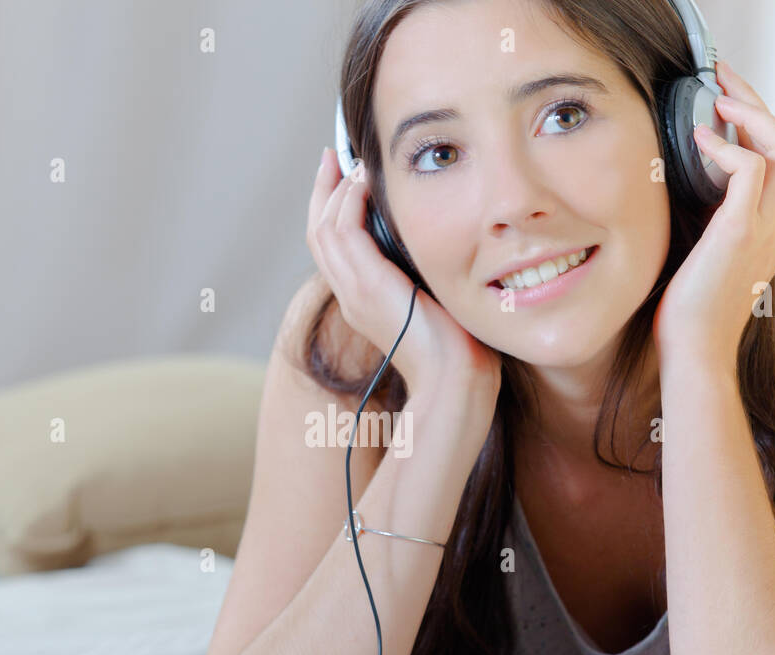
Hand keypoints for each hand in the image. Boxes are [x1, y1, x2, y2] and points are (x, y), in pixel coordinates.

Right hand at [307, 148, 501, 400]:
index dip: (331, 210)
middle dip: (323, 191)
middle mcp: (350, 297)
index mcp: (362, 302)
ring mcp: (354, 293)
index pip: (332, 249)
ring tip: (353, 164)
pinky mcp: (368, 287)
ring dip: (337, 191)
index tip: (343, 177)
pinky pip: (344, 232)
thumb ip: (423, 273)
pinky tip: (365, 182)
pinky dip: (350, 202)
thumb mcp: (434, 301)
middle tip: (332, 156)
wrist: (454, 378)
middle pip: (317, 234)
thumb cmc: (457, 348)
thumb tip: (439, 241)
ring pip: (324, 229)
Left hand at [652, 59, 774, 371]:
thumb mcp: (701, 251)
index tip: (723, 102)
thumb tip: (686, 178)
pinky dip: (726, 145)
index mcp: (773, 227)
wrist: (694, 352)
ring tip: (717, 97)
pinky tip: (699, 140)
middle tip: (722, 76)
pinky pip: (749, 166)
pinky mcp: (742, 230)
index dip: (755, 122)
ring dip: (750, 111)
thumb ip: (707, 216)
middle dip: (756, 101)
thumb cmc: (688, 312)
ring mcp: (767, 225)